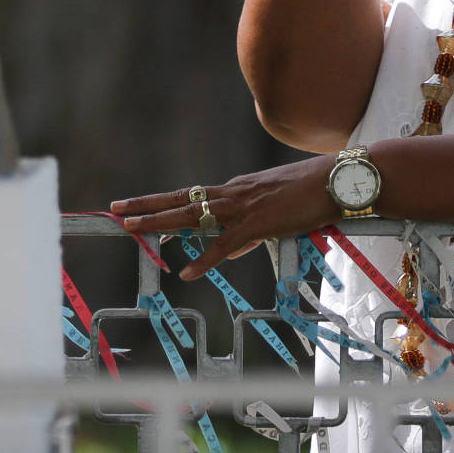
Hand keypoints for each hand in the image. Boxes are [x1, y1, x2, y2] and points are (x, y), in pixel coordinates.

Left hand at [109, 156, 338, 281]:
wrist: (337, 180)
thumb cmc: (313, 192)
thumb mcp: (276, 209)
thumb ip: (252, 228)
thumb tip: (236, 247)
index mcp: (237, 189)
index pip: (192, 196)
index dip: (163, 202)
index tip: (137, 205)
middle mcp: (233, 194)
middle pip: (181, 200)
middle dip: (146, 205)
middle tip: (116, 209)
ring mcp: (244, 208)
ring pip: (192, 215)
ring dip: (160, 222)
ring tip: (132, 229)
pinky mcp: (260, 225)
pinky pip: (226, 246)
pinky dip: (205, 260)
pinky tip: (186, 272)